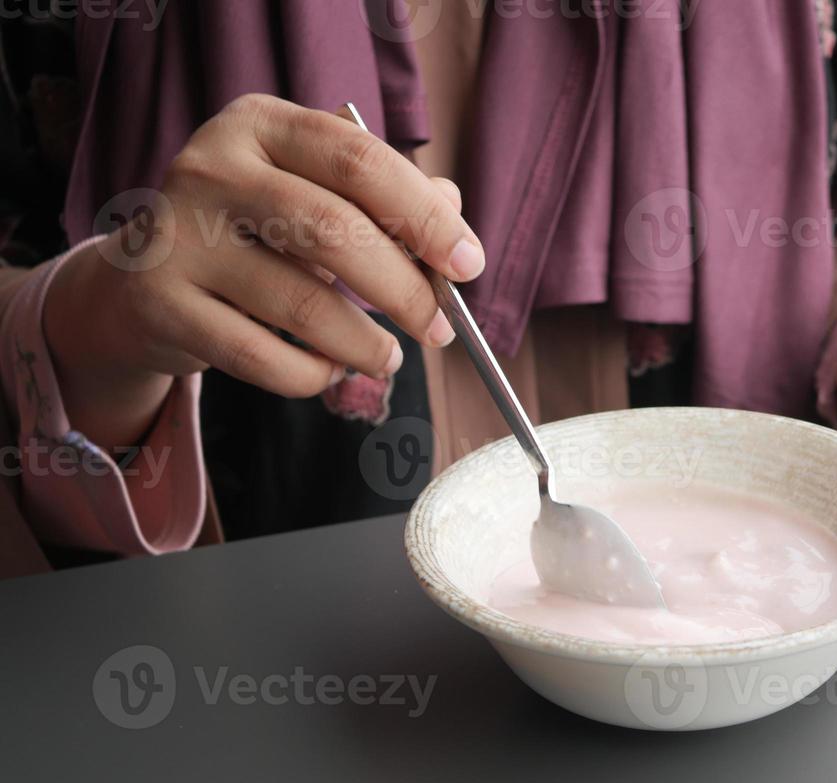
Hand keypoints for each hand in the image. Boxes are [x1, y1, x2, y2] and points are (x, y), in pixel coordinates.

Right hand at [45, 94, 480, 445]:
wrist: (139, 284)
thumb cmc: (252, 235)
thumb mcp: (314, 194)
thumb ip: (385, 199)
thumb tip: (453, 213)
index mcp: (260, 125)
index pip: (360, 161)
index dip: (425, 217)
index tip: (469, 265)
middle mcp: (211, 168)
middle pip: (335, 231)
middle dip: (405, 290)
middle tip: (439, 328)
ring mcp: (177, 237)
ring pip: (303, 304)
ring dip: (365, 344)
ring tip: (388, 358)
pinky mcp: (160, 305)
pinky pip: (262, 358)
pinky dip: (313, 376)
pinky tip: (329, 372)